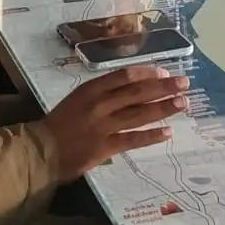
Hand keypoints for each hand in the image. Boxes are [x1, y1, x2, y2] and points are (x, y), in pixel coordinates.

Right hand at [43, 66, 189, 181]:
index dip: (146, 73)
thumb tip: (134, 90)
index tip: (164, 73)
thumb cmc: (59, 124)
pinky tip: (168, 132)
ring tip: (182, 103)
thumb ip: (102, 95)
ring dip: (163, 108)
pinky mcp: (105, 147)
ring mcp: (103, 126)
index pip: (124, 76)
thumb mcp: (78, 100)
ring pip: (139, 114)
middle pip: (137, 92)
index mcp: (91, 90)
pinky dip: (152, 136)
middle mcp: (99, 104)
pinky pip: (133, 139)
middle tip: (184, 83)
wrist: (40, 150)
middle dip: (163, 87)